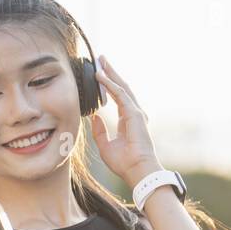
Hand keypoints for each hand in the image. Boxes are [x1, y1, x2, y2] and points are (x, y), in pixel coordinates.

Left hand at [91, 54, 163, 187]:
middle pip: (121, 88)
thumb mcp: (106, 146)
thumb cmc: (124, 163)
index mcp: (128, 120)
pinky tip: (100, 76)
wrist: (136, 170)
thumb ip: (99, 131)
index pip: (118, 97)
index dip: (109, 85)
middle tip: (101, 59)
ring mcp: (135, 112)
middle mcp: (134, 113)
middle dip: (111, 72)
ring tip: (101, 60)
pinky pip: (120, 95)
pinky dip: (110, 84)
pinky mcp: (134, 114)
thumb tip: (94, 116)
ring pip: (122, 87)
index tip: (100, 74)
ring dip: (111, 73)